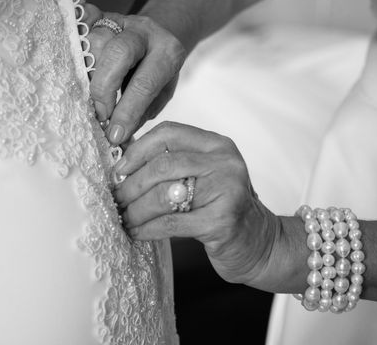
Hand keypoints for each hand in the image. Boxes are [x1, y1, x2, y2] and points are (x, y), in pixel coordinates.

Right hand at [84, 5, 185, 144]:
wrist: (161, 32)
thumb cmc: (159, 72)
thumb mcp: (162, 93)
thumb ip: (142, 112)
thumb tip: (115, 133)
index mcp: (168, 53)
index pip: (144, 84)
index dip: (126, 112)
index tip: (114, 135)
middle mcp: (144, 32)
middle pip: (119, 53)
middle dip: (104, 88)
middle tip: (99, 114)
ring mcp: (121, 20)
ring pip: (96, 40)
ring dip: (86, 72)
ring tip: (86, 95)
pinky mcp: (101, 15)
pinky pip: (83, 23)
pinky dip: (76, 39)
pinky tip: (73, 57)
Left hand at [112, 121, 287, 288]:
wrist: (260, 243)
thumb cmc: (221, 208)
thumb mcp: (204, 175)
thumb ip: (174, 163)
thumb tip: (122, 164)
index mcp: (218, 145)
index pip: (169, 133)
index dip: (138, 149)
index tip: (119, 169)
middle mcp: (225, 163)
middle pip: (163, 165)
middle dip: (131, 184)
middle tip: (117, 198)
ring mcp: (226, 191)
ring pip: (163, 195)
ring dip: (135, 209)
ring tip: (124, 217)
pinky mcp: (221, 222)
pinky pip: (170, 223)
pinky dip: (146, 229)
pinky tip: (136, 233)